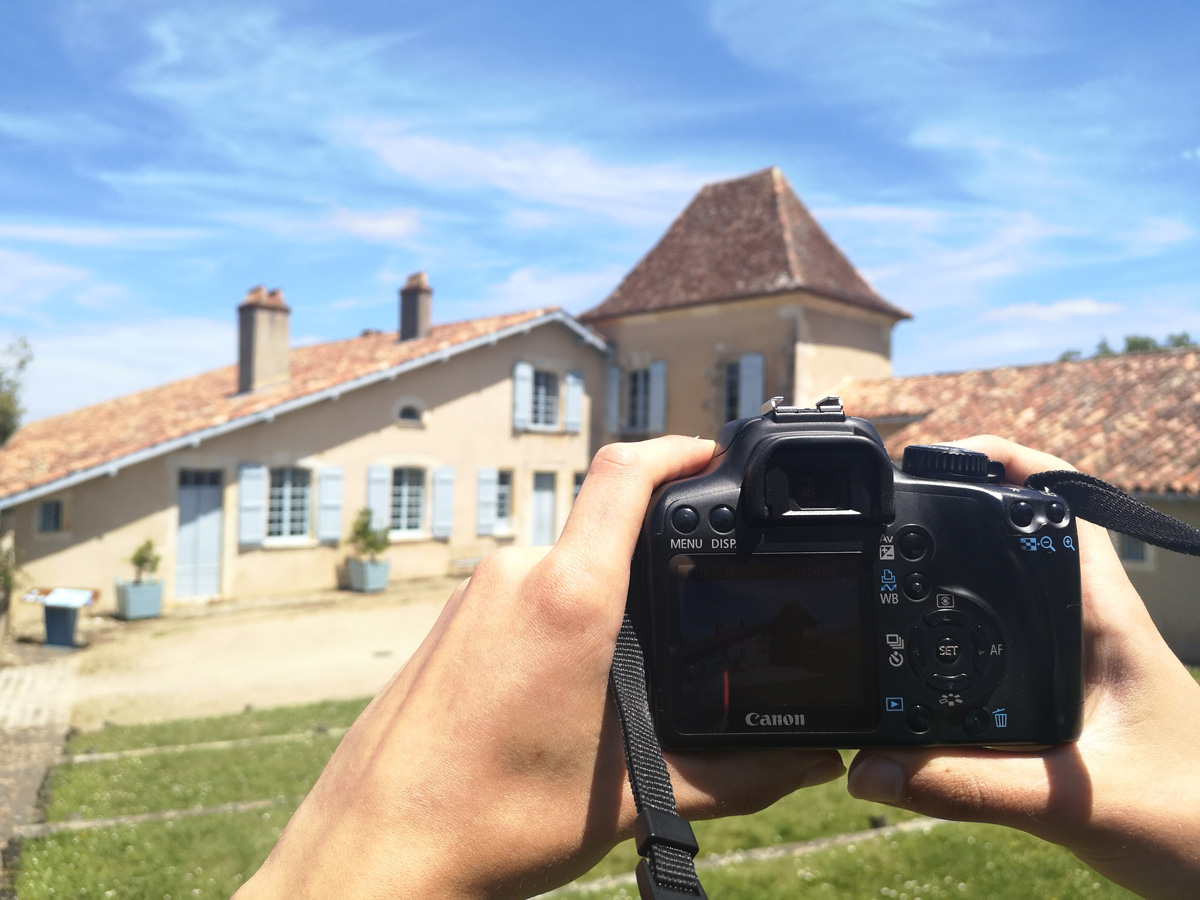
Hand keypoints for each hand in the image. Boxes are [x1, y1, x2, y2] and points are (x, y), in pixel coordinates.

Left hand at [238, 437, 843, 899]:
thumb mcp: (632, 798)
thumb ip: (734, 774)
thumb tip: (807, 762)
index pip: (626, 477)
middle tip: (683, 613)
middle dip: (647, 563)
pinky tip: (561, 698)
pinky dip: (556, 626)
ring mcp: (472, 599)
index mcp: (568, 598)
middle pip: (599, 531)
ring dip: (599, 605)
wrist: (376, 853)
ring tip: (619, 685)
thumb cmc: (492, 820)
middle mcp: (513, 578)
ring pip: (558, 571)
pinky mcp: (446, 626)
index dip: (676, 450)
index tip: (709, 455)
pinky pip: (518, 600)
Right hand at [848, 435, 1199, 898]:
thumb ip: (972, 789)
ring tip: (898, 557)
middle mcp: (1094, 626)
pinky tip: (928, 651)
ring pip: (1018, 584)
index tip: (941, 456)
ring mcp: (1083, 657)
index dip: (1007, 463)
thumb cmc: (1195, 824)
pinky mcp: (1071, 693)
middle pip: (1028, 532)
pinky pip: (1010, 638)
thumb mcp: (1075, 807)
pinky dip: (966, 626)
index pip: (1063, 508)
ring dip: (966, 562)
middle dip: (964, 503)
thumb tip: (873, 771)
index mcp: (1105, 621)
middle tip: (899, 501)